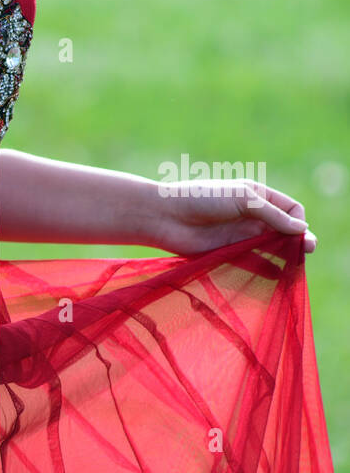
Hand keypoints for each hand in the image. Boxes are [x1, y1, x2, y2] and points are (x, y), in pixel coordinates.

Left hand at [151, 177, 316, 256]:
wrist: (165, 216)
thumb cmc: (202, 199)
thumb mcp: (242, 199)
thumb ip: (271, 215)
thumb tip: (302, 229)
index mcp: (256, 195)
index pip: (290, 209)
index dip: (298, 221)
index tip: (298, 233)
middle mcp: (252, 215)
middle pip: (284, 230)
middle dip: (297, 241)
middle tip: (306, 252)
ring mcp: (241, 235)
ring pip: (272, 248)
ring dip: (286, 257)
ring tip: (296, 268)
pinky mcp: (229, 253)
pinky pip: (255, 263)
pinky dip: (268, 270)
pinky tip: (279, 277)